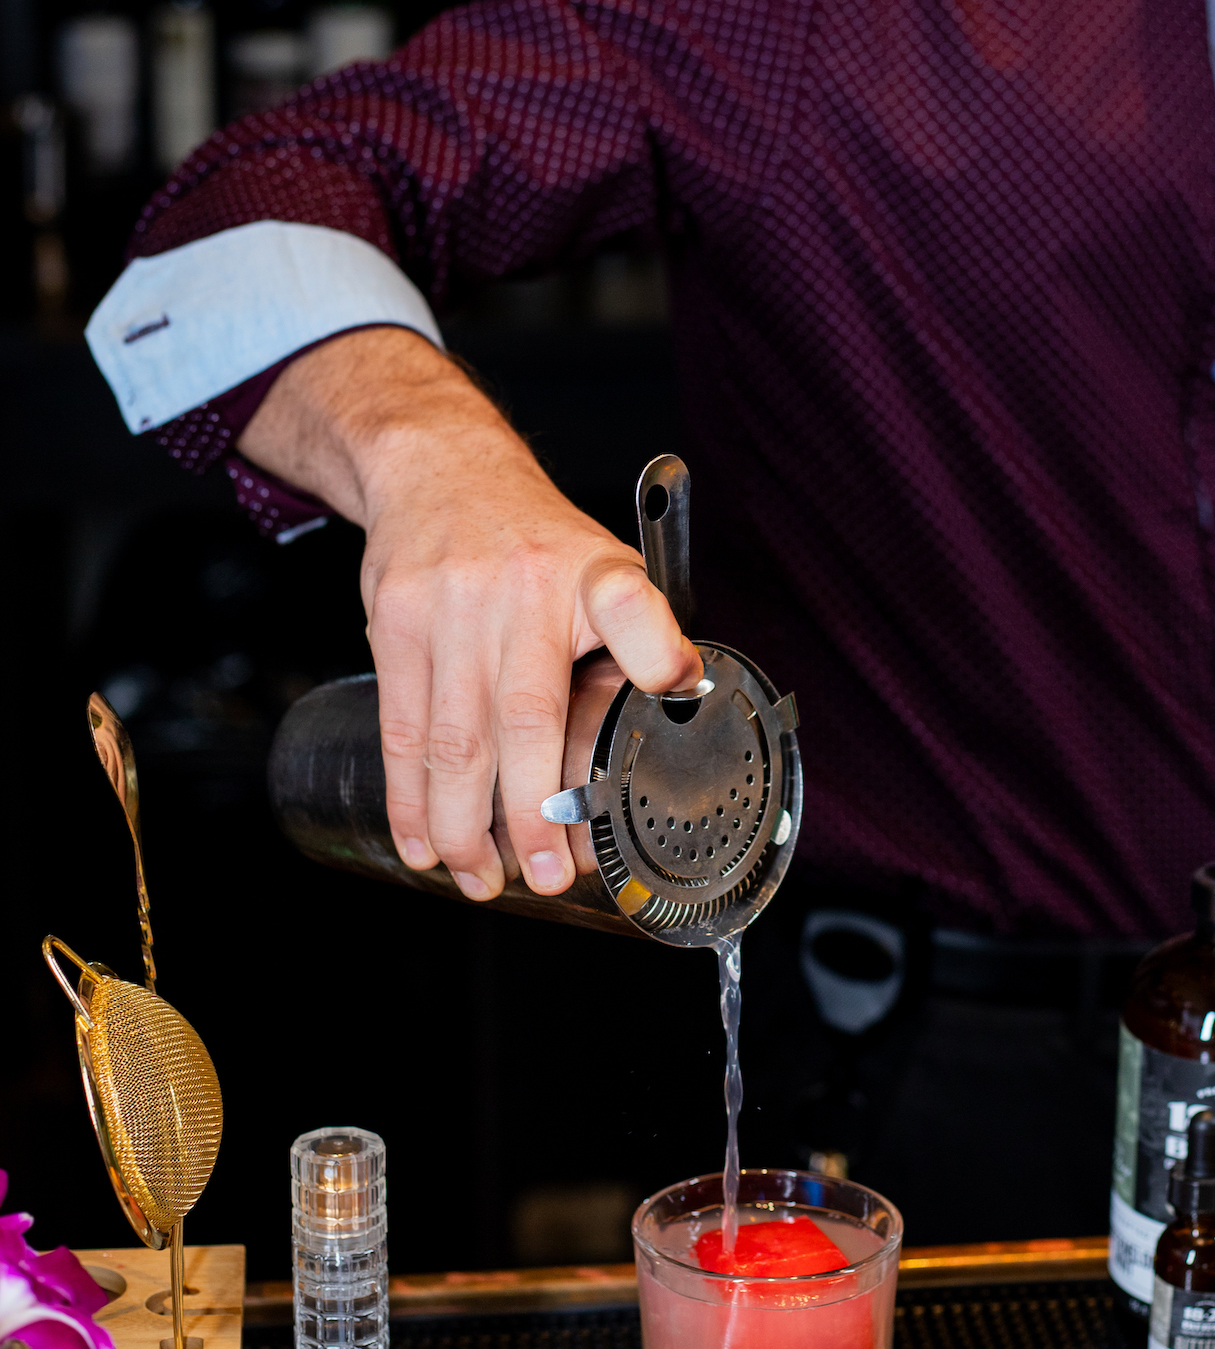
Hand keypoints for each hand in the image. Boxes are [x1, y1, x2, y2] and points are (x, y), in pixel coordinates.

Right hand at [238, 327, 700, 897]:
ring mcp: (448, 608)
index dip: (653, 648)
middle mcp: (518, 590)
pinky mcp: (392, 624)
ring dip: (464, 827)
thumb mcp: (606, 563)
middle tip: (547, 878)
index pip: (629, 605)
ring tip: (482, 880)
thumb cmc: (533, 538)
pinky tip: (423, 843)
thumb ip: (644, 633)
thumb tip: (688, 697)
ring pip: (452, 741)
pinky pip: (400, 731)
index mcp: (588, 572)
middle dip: (532, 814)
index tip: (675, 690)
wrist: (438, 469)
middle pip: (524, 718)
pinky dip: (409, 799)